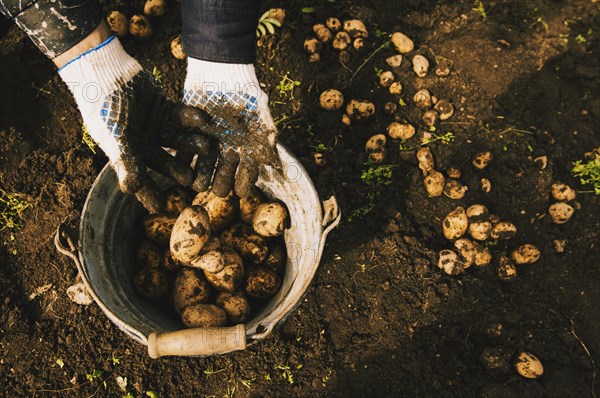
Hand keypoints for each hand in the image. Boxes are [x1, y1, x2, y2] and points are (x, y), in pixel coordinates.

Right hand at [58, 32, 210, 211]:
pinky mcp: (164, 108)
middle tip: (194, 180)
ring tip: (208, 148)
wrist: (106, 72)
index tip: (162, 208)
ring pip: (177, 140)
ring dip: (192, 144)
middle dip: (178, 169)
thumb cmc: (106, 109)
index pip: (140, 180)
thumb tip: (129, 190)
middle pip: (164, 162)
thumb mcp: (116, 138)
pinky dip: (192, 118)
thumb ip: (126, 163)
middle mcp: (143, 142)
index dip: (149, 194)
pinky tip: (205, 120)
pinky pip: (182, 117)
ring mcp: (155, 125)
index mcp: (127, 154)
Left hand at [182, 59, 280, 197]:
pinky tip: (180, 167)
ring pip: (204, 165)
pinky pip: (184, 148)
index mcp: (245, 146)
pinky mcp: (189, 131)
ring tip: (196, 186)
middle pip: (224, 172)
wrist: (221, 68)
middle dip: (221, 183)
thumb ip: (267, 138)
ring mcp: (207, 140)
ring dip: (201, 176)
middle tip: (218, 192)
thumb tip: (276, 165)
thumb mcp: (260, 114)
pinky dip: (182, 158)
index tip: (242, 193)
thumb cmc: (244, 91)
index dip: (245, 182)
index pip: (247, 171)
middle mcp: (227, 147)